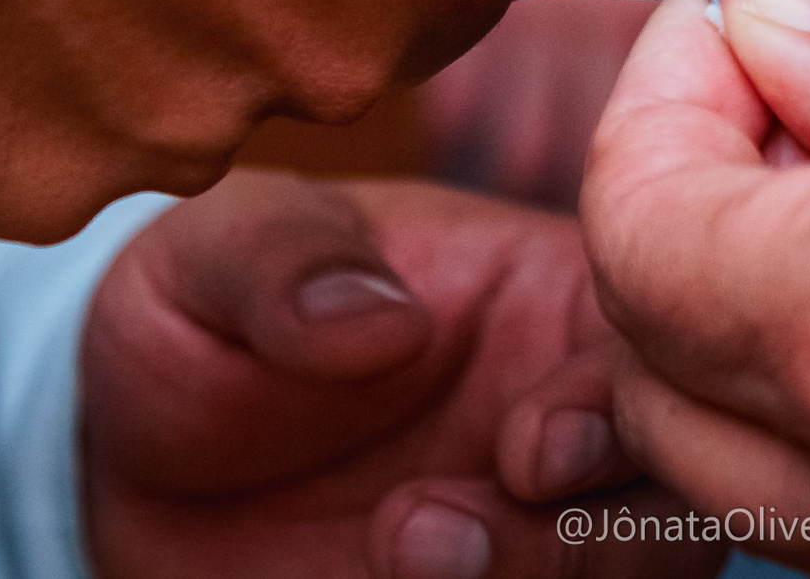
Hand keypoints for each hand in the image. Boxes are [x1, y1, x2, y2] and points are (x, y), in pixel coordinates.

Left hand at [83, 168, 717, 578]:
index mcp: (551, 293)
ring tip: (396, 553)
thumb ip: (281, 262)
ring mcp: (547, 525)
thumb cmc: (195, 329)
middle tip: (422, 533)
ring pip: (639, 575)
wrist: (137, 478)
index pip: (655, 339)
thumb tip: (378, 320)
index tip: (521, 448)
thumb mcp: (204, 261)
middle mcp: (578, 416)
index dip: (614, 404)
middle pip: (672, 483)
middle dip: (586, 535)